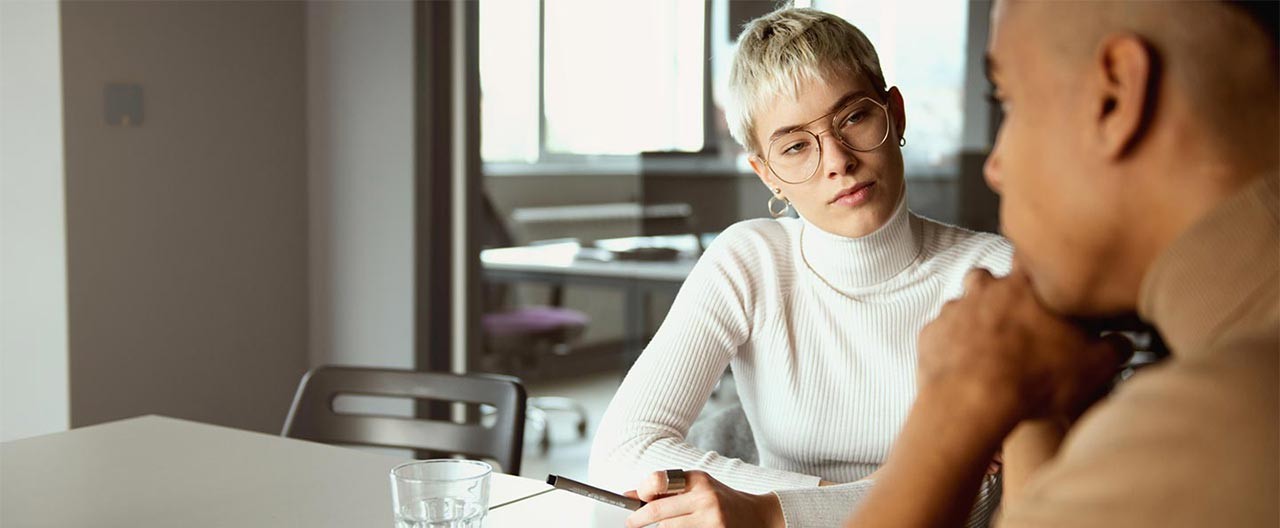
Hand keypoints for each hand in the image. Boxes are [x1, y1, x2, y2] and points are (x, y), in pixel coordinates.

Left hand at [623, 470, 783, 527]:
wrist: (757, 516)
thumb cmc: (720, 500)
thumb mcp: (697, 486)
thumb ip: (667, 489)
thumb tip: (630, 494)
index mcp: (698, 479)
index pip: (658, 482)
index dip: (641, 493)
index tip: (631, 503)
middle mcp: (705, 497)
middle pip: (659, 513)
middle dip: (640, 519)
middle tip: (631, 523)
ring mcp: (711, 519)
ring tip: (676, 523)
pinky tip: (686, 527)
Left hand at [917, 267, 1131, 431]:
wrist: (973, 401)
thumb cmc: (1033, 379)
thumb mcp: (1093, 366)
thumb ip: (1113, 347)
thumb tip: (1121, 343)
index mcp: (1026, 285)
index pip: (1033, 259)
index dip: (1038, 272)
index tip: (1043, 287)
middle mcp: (986, 288)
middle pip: (993, 279)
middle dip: (1003, 298)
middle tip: (1018, 327)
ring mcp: (954, 309)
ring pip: (966, 305)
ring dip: (977, 322)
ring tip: (992, 351)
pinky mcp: (932, 333)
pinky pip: (944, 333)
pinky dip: (954, 346)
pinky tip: (968, 367)